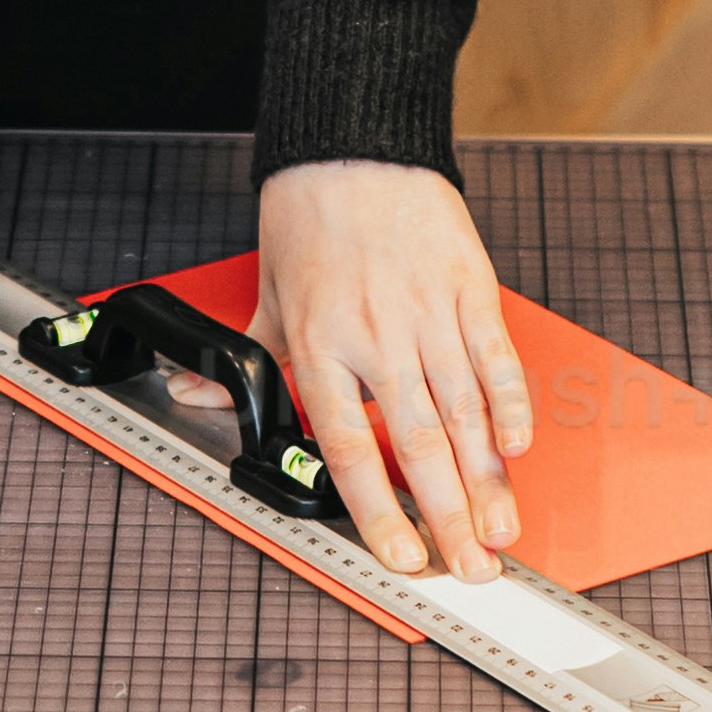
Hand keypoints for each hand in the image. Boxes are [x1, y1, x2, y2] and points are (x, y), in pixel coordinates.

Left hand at [256, 162, 531, 580]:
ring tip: (501, 528)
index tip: (403, 555)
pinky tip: (518, 447)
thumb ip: (247, 358)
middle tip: (472, 566)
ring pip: (463, 411)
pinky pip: (494, 357)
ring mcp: (427, 313)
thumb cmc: (310, 217)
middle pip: (416, 443)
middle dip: (449, 514)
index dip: (378, 510)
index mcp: (320, 344)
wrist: (353, 144)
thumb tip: (193, 392)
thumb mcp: (267, 294)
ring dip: (487, 477)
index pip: (349, 446)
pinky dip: (511, 404)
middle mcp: (375, 336)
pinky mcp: (469, 287)